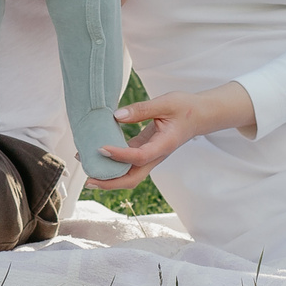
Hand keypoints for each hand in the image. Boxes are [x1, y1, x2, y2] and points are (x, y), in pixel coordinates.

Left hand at [87, 83, 250, 192]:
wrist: (200, 115)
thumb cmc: (186, 108)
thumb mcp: (166, 103)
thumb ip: (141, 109)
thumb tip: (117, 115)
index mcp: (163, 146)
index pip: (138, 157)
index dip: (119, 155)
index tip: (101, 147)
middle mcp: (156, 156)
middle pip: (132, 178)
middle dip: (110, 182)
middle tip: (88, 179)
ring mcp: (150, 156)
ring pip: (129, 174)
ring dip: (108, 175)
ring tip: (86, 166)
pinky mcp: (145, 150)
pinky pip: (127, 162)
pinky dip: (112, 162)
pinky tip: (97, 154)